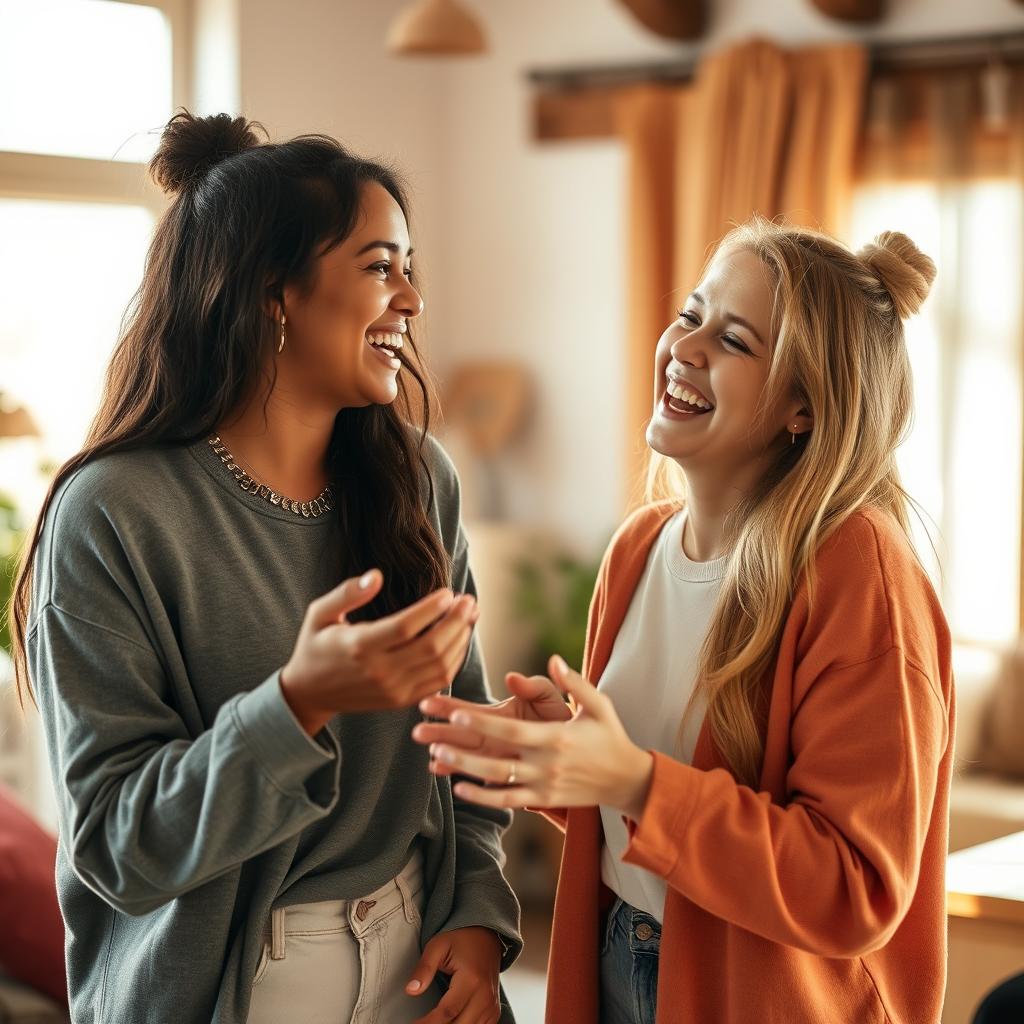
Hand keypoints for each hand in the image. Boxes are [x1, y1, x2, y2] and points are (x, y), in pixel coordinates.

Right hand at [280, 570, 478, 734]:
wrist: (310, 693)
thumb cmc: (315, 645)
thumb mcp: (320, 613)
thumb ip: (348, 593)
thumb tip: (377, 576)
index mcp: (359, 647)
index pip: (406, 627)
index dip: (432, 609)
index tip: (448, 592)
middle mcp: (379, 672)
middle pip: (431, 647)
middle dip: (456, 621)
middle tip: (469, 601)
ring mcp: (393, 690)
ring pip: (440, 666)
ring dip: (461, 639)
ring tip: (469, 616)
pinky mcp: (402, 701)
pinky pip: (439, 682)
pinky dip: (455, 660)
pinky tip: (459, 639)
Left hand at [406, 926, 501, 1023]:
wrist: (486, 936)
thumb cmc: (462, 940)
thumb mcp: (438, 946)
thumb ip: (424, 969)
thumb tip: (411, 990)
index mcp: (471, 979)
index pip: (447, 1012)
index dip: (428, 1023)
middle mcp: (485, 996)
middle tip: (421, 1023)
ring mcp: (491, 1005)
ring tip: (432, 1022)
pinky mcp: (494, 1011)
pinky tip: (451, 1023)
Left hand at [428, 656, 653, 819]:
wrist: (626, 779)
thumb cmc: (610, 736)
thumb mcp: (598, 704)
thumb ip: (575, 683)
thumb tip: (554, 659)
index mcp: (556, 736)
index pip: (511, 729)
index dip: (482, 722)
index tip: (456, 712)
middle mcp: (546, 763)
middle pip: (495, 757)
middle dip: (460, 747)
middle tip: (428, 738)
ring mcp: (543, 785)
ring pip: (497, 781)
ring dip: (464, 770)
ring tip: (436, 758)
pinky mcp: (543, 800)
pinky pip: (508, 801)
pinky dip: (483, 797)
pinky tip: (459, 788)